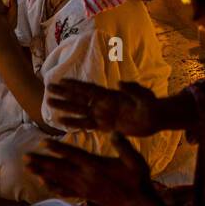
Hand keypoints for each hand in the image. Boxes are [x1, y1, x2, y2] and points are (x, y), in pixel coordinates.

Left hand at [24, 134, 162, 205]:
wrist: (137, 202)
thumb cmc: (137, 179)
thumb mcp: (135, 160)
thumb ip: (124, 146)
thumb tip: (114, 132)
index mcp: (96, 166)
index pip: (72, 154)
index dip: (57, 148)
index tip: (42, 142)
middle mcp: (86, 177)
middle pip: (59, 168)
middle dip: (41, 162)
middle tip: (25, 156)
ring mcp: (84, 187)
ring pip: (59, 179)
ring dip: (42, 173)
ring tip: (28, 168)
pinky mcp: (85, 194)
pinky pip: (65, 191)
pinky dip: (53, 187)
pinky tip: (44, 183)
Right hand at [45, 79, 160, 136]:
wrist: (156, 119)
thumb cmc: (151, 105)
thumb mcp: (144, 96)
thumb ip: (132, 90)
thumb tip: (119, 83)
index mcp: (111, 95)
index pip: (89, 89)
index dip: (75, 85)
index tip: (60, 80)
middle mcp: (104, 103)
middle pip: (80, 98)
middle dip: (65, 93)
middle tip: (48, 89)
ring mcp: (104, 114)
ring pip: (80, 111)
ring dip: (65, 108)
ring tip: (50, 103)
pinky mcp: (106, 125)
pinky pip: (87, 124)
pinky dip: (75, 123)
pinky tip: (62, 122)